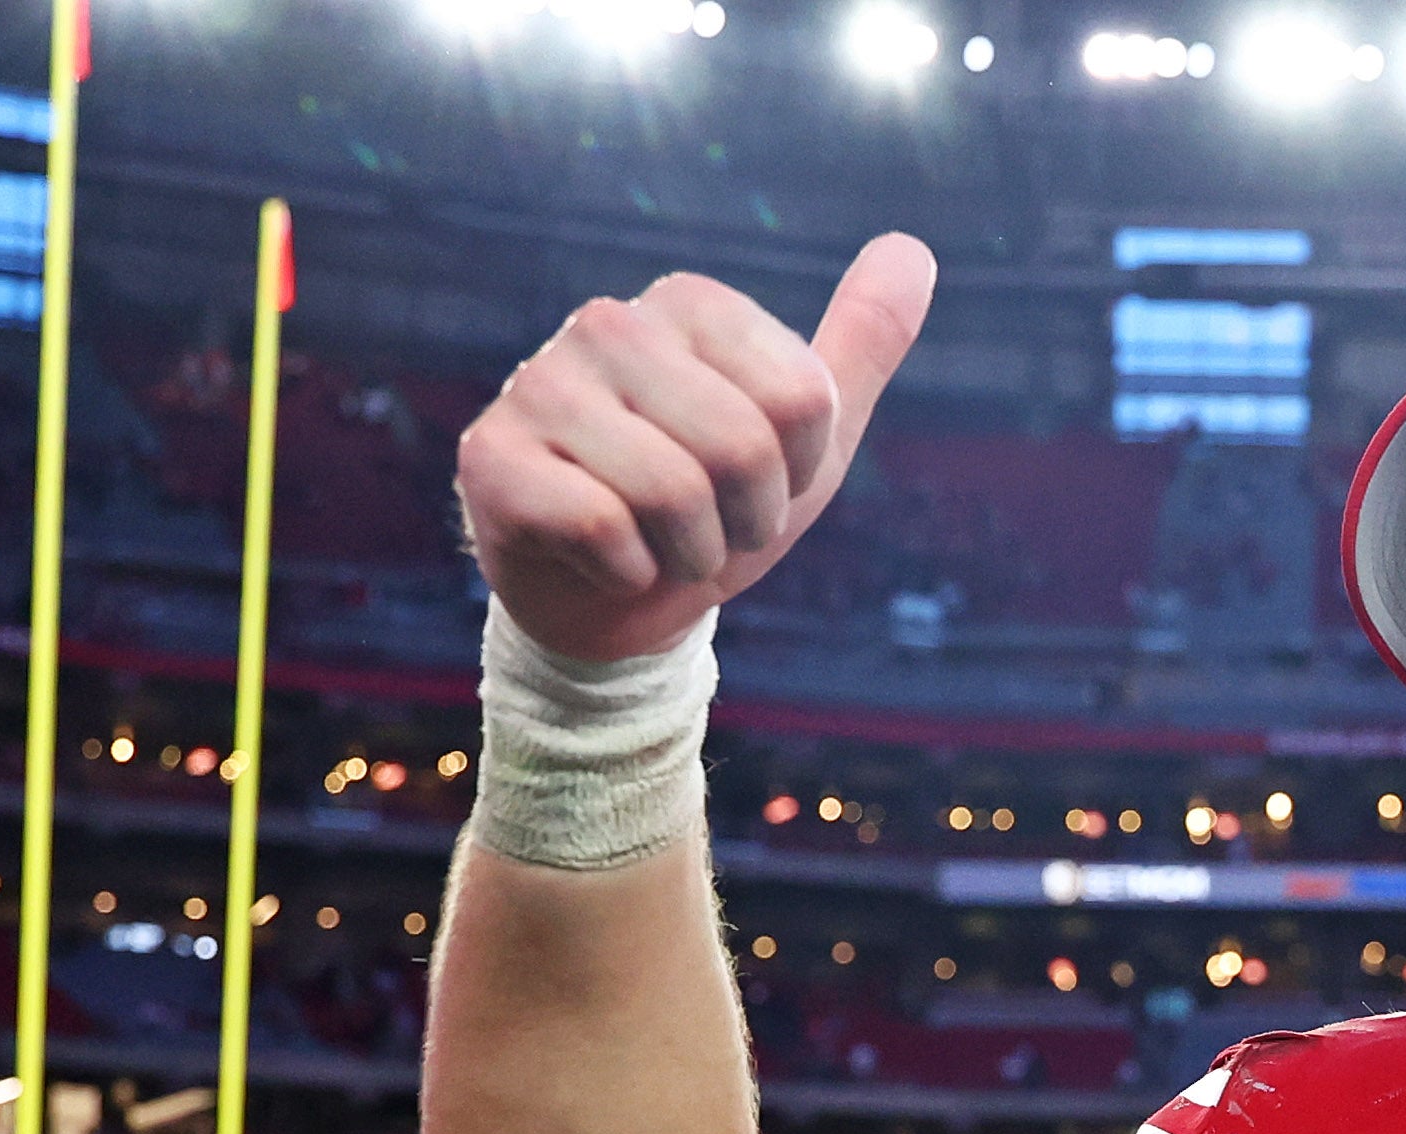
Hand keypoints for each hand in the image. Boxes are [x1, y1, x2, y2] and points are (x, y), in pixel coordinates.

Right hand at [457, 237, 936, 665]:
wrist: (617, 610)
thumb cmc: (715, 514)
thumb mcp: (805, 441)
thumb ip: (857, 347)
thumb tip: (912, 251)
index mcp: (687, 302)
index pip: (801, 399)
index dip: (794, 474)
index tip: (756, 488)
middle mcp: (607, 323)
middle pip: (742, 447)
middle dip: (744, 523)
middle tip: (709, 530)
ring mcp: (540, 384)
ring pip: (671, 491)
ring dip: (687, 554)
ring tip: (660, 546)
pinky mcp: (492, 456)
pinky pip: (601, 527)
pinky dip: (625, 572)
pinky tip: (602, 558)